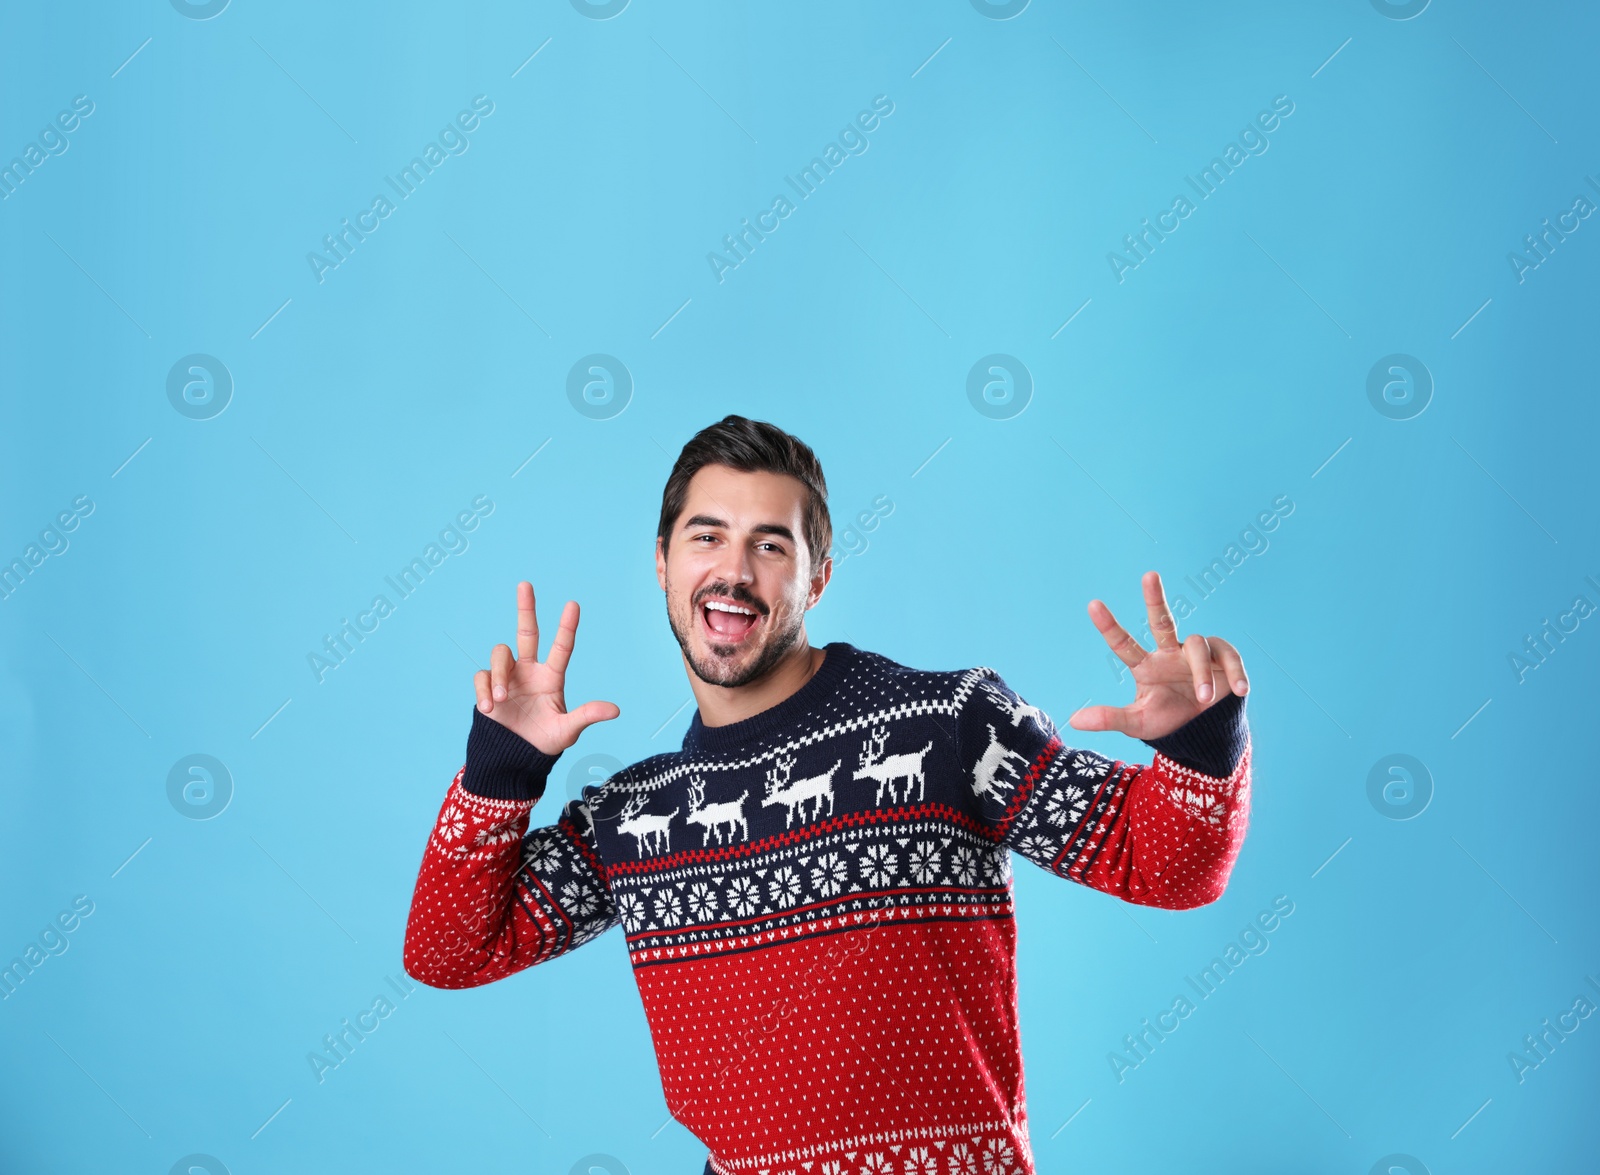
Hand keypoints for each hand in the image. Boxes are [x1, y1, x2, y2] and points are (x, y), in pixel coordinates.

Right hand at [474, 581, 619, 755]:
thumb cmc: (543, 742)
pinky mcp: (488, 687)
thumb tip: (616, 710)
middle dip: (526, 608)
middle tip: (525, 584)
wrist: (514, 757)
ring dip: (498, 675)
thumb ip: (586, 716)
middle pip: (527, 632)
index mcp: (551, 677)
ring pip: (500, 654)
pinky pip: (481, 676)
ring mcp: (508, 677)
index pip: (561, 648)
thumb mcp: (567, 730)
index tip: (573, 605)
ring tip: (500, 700)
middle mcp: (529, 670)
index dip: (567, 627)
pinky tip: (490, 707)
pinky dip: (484, 689)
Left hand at [1068, 570, 1248, 740]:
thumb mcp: (1139, 723)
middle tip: (1149, 575)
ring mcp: (1197, 653)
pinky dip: (1236, 673)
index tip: (1092, 604)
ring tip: (1204, 700)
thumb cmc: (1170, 721)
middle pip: (1162, 620)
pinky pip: (1229, 657)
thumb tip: (1073, 720)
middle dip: (1155, 598)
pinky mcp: (1223, 658)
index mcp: (1146, 665)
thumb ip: (1110, 718)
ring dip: (1202, 674)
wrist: (1206, 734)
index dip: (1109, 626)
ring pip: (1198, 645)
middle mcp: (1170, 652)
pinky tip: (1240, 690)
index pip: (1124, 644)